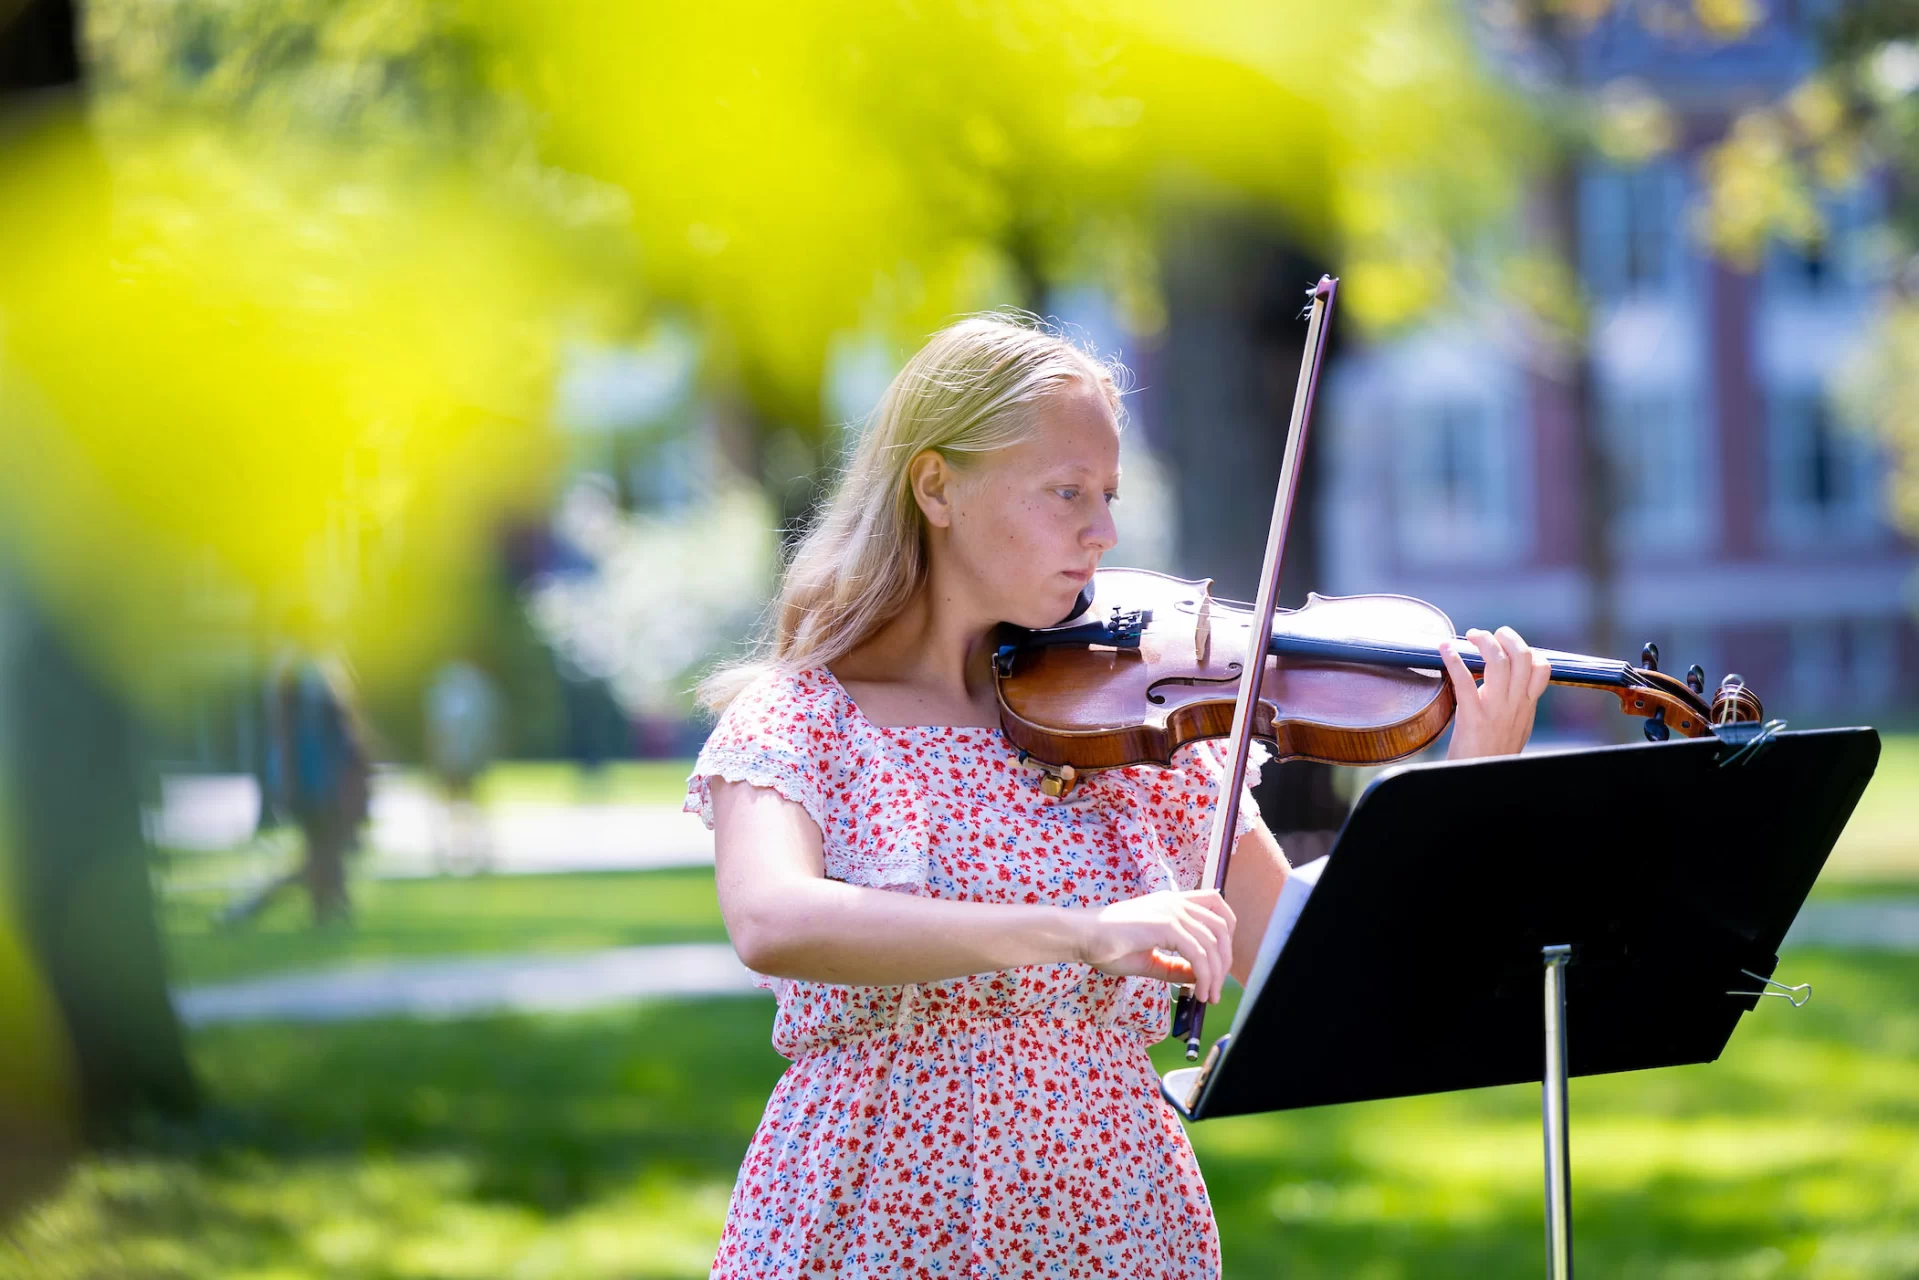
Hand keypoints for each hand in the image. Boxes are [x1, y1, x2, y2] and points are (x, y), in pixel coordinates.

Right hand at [1076, 889, 1236, 1003]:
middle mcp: (1175, 902)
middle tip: (1216, 987)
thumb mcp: (1150, 958)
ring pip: (1213, 943)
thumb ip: (1175, 966)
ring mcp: (1171, 911)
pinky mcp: (1165, 925)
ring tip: (1208, 996)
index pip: (1217, 904)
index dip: (1227, 932)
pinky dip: (1204, 976)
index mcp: (1172, 902)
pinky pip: (1198, 954)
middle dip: (1225, 960)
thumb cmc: (1108, 945)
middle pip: (1222, 925)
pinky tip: (1198, 992)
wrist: (1082, 936)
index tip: (1220, 960)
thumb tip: (1199, 979)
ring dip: (1216, 974)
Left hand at [1442, 625, 1550, 759]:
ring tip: (1472, 635)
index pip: (1542, 669)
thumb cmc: (1491, 756)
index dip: (1528, 650)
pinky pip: (1465, 681)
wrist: (1481, 781)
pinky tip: (1445, 650)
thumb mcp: (1515, 729)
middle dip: (1508, 637)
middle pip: (1522, 657)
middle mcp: (1516, 705)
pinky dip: (1454, 660)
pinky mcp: (1473, 717)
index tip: (1510, 646)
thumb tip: (1506, 685)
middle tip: (1491, 633)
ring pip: (1498, 662)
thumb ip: (1514, 707)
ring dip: (1484, 641)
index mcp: (1526, 707)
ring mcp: (1496, 710)